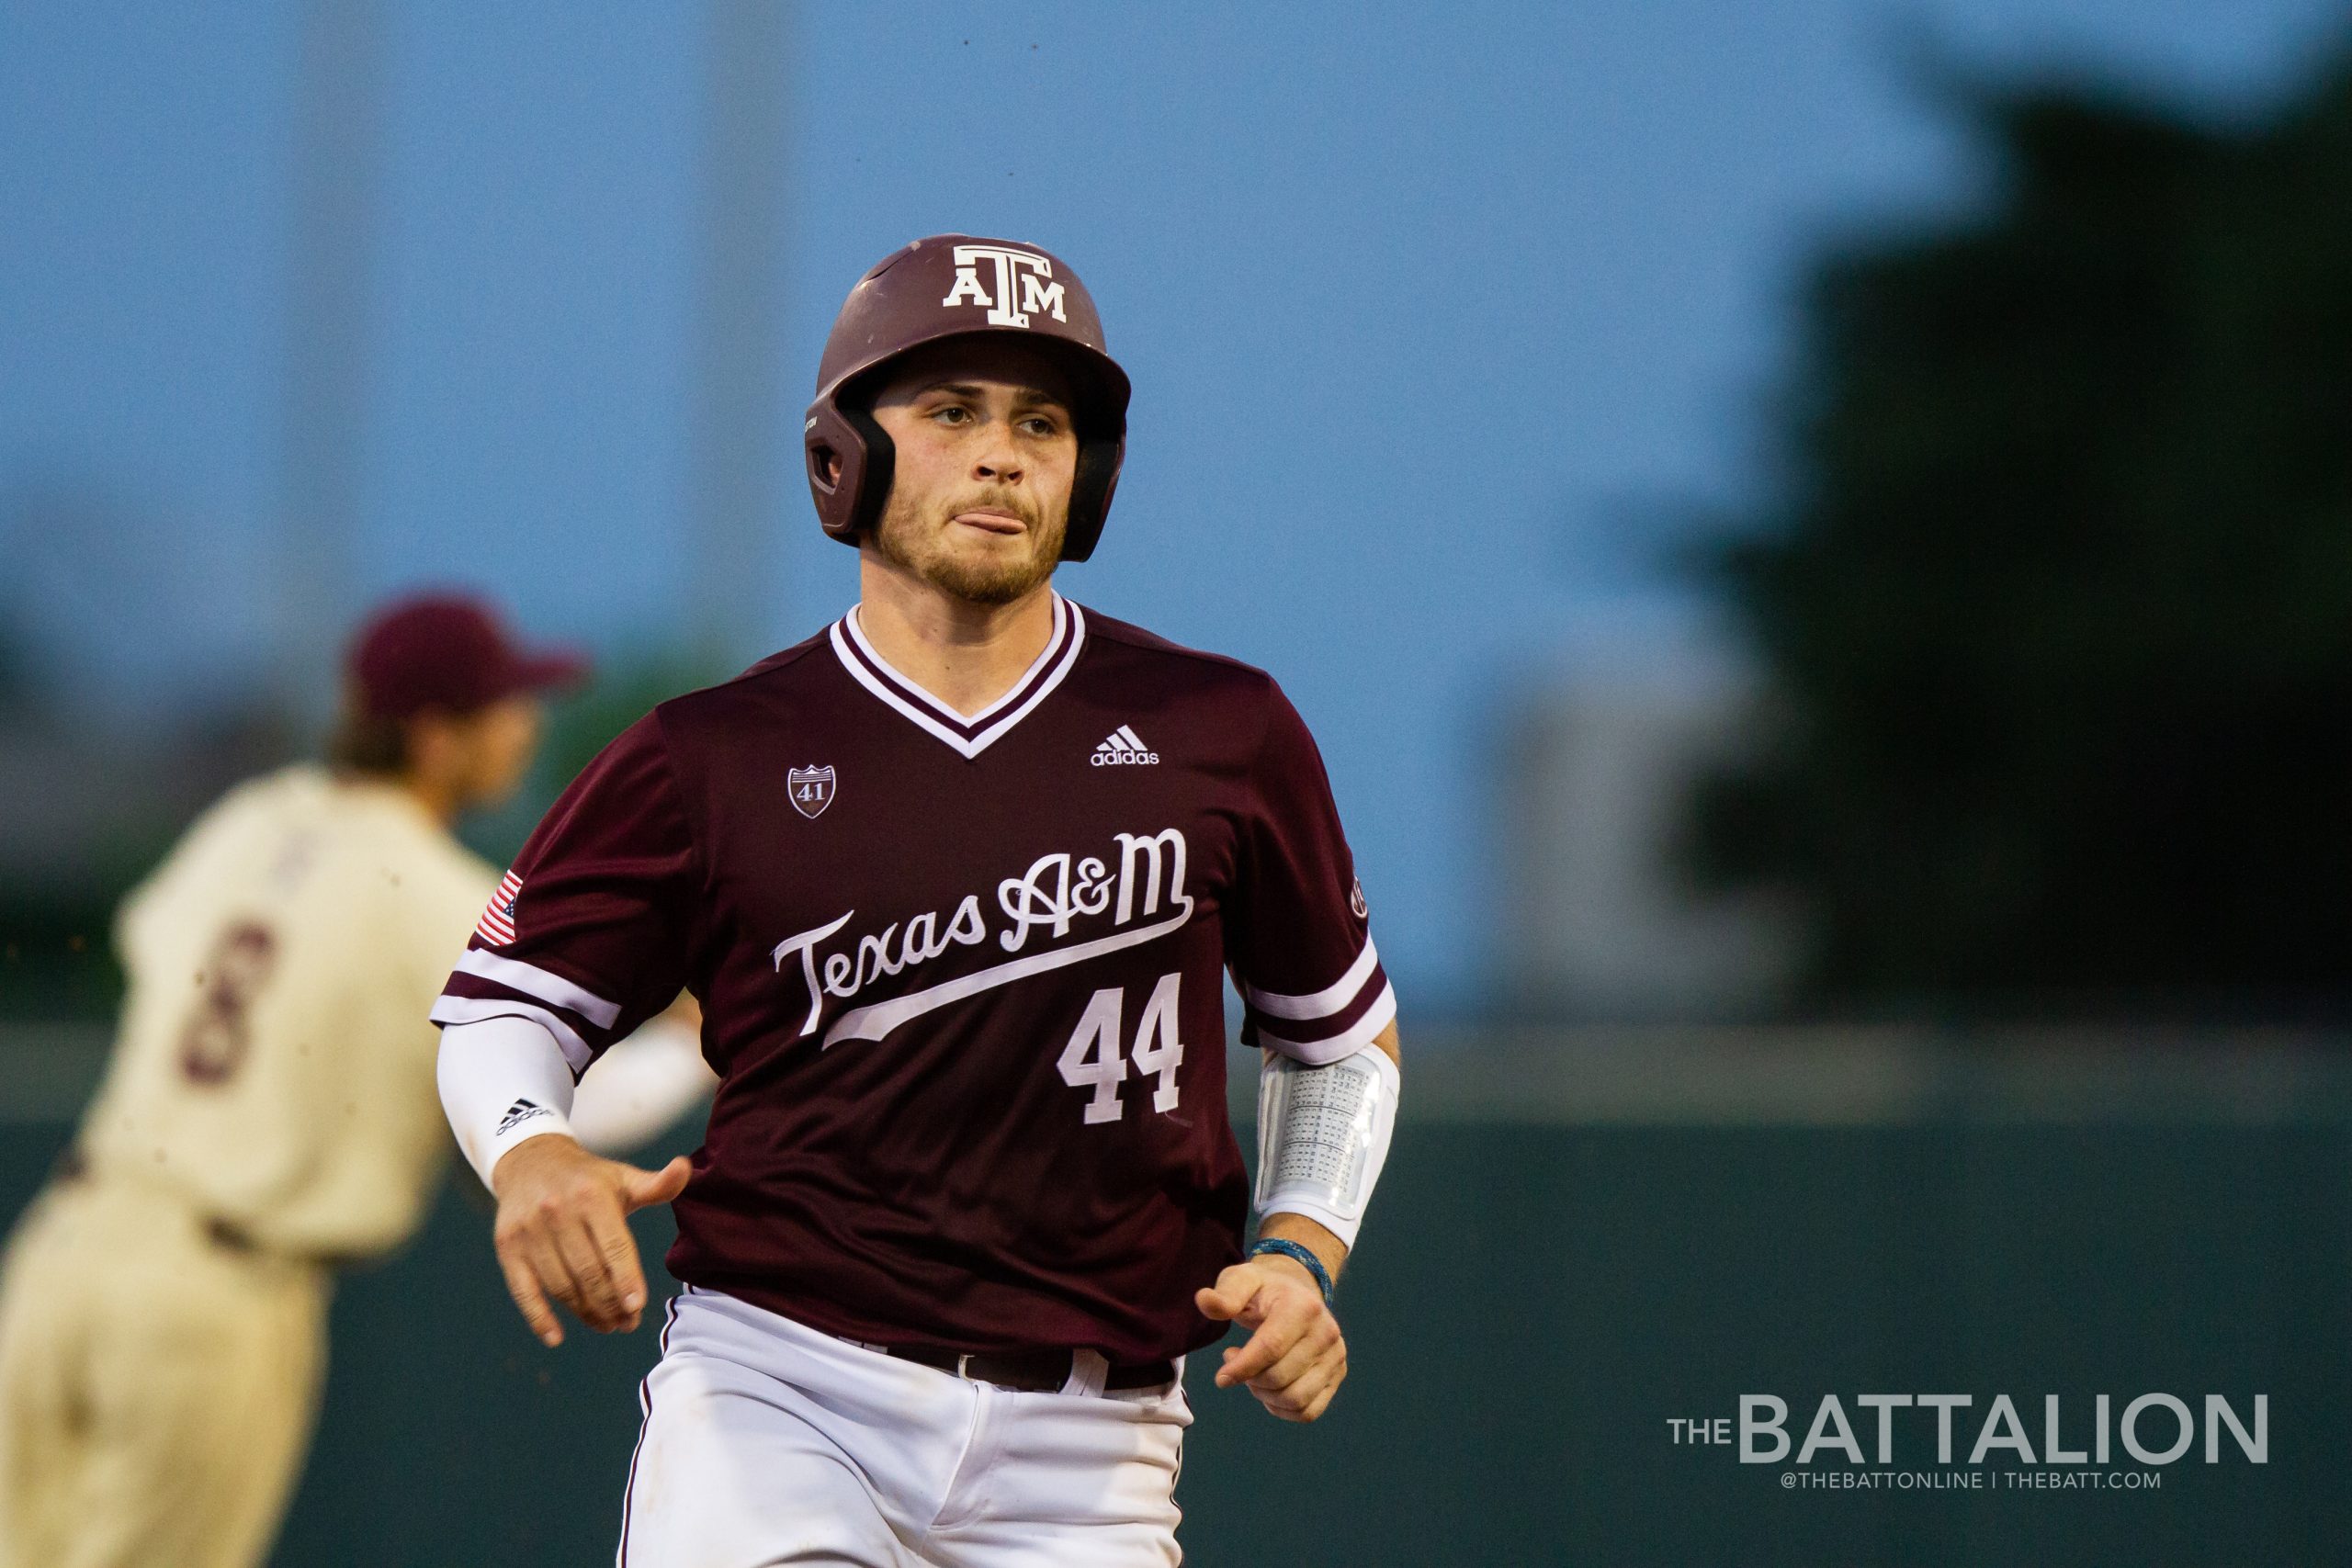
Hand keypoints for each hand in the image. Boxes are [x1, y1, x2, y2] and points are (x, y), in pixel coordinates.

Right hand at [489, 1136, 689, 1346]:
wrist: (530, 1161)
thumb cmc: (587, 1179)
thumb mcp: (622, 1177)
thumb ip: (656, 1185)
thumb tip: (685, 1169)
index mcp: (592, 1196)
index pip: (614, 1246)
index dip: (626, 1279)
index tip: (637, 1306)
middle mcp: (557, 1212)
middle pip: (589, 1273)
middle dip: (611, 1304)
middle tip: (628, 1323)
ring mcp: (529, 1232)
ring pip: (561, 1286)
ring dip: (585, 1313)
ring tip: (607, 1325)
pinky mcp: (507, 1247)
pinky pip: (523, 1290)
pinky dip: (539, 1317)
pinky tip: (556, 1337)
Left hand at [1193, 1254, 1346, 1421]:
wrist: (1297, 1295)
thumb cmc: (1264, 1291)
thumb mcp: (1242, 1281)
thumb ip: (1225, 1293)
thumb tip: (1205, 1301)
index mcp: (1303, 1306)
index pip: (1271, 1347)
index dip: (1241, 1368)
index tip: (1221, 1377)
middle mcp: (1326, 1332)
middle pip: (1280, 1377)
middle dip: (1250, 1379)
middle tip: (1236, 1364)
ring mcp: (1335, 1356)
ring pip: (1296, 1399)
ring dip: (1265, 1396)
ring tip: (1253, 1376)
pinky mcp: (1338, 1375)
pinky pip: (1308, 1411)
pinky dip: (1282, 1409)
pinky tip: (1269, 1391)